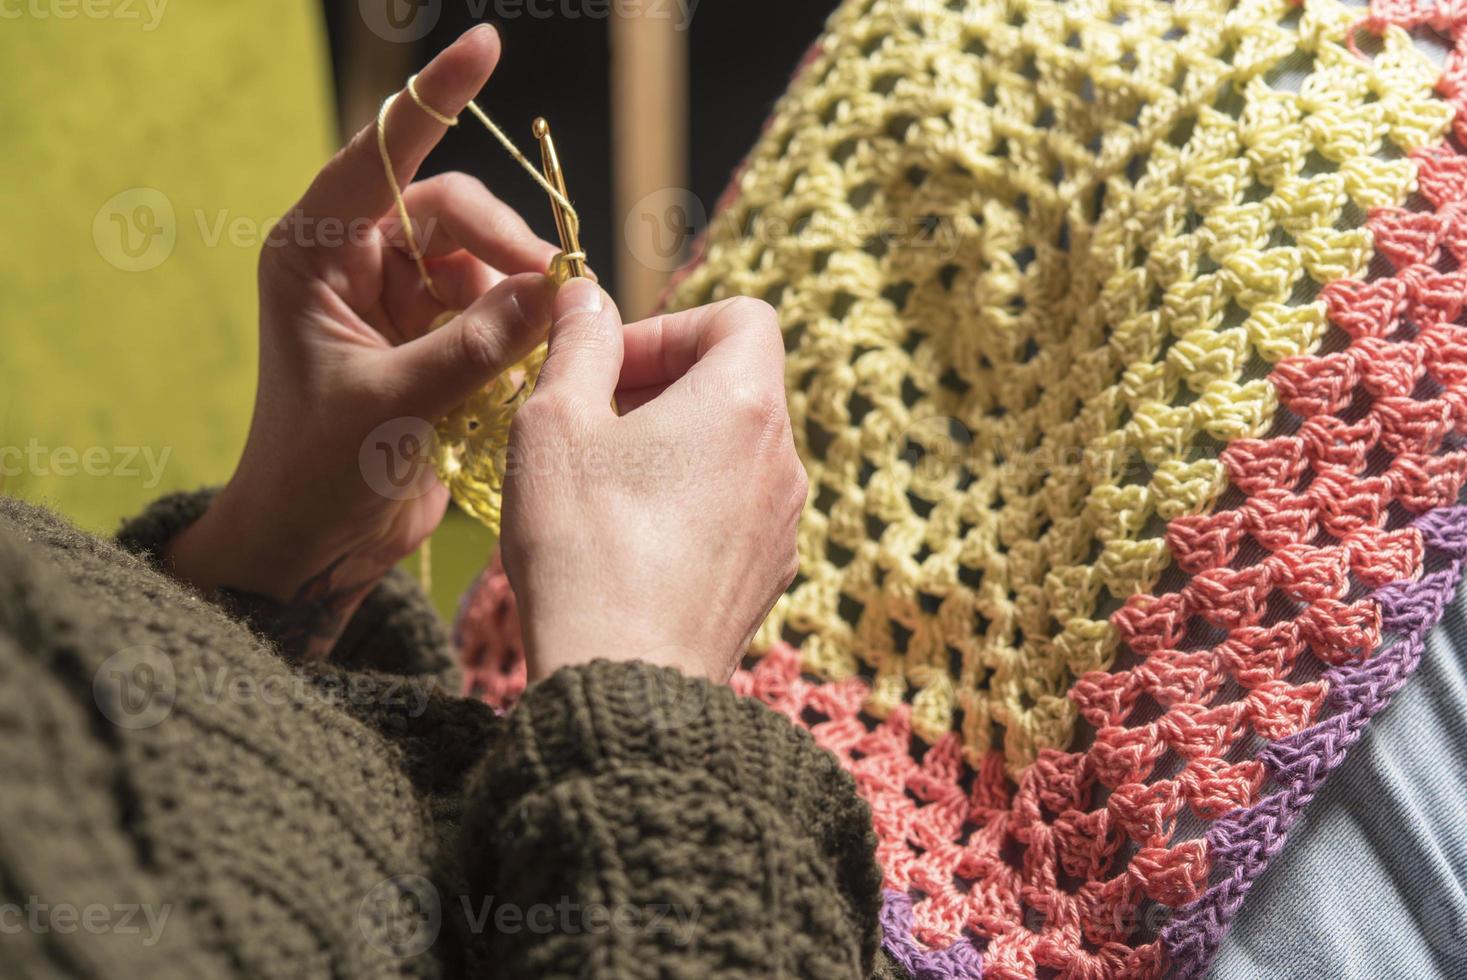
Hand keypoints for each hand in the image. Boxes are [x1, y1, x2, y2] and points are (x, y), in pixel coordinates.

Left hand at [168, 26, 560, 657]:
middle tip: (555, 294)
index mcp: (315, 251)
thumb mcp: (394, 406)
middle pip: (453, 209)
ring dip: (518, 291)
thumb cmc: (320, 472)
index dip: (435, 97)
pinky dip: (520, 325)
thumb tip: (552, 291)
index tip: (487, 46)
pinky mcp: (432, 337)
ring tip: (549, 340)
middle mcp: (355, 261)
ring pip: (481, 258)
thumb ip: (473, 346)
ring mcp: (398, 299)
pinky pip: (493, 305)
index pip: (384, 153)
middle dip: (506, 244)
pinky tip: (538, 358)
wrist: (314, 541)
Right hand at [501, 279, 805, 683]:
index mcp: (745, 404)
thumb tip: (585, 296)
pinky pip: (734, 509)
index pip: (742, 317)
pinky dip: (689, 501)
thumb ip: (578, 345)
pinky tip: (629, 539)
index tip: (613, 365)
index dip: (673, 325)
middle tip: (591, 420)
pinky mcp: (767, 576)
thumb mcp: (556, 424)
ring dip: (673, 446)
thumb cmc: (585, 545)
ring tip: (602, 483)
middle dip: (662, 385)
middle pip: (737, 384)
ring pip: (733, 450)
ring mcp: (782, 524)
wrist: (625, 683)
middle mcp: (783, 460)